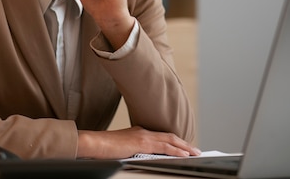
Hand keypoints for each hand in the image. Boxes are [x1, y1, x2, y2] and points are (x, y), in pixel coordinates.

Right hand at [77, 126, 200, 158]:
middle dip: (183, 143)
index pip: (162, 136)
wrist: (95, 143)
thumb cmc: (104, 147)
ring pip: (170, 141)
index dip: (174, 141)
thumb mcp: (123, 148)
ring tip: (194, 152)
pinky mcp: (142, 144)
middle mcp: (143, 132)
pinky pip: (164, 147)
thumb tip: (142, 157)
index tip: (184, 146)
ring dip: (184, 147)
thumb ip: (134, 150)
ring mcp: (143, 137)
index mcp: (139, 133)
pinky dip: (176, 150)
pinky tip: (183, 155)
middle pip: (169, 137)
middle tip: (195, 150)